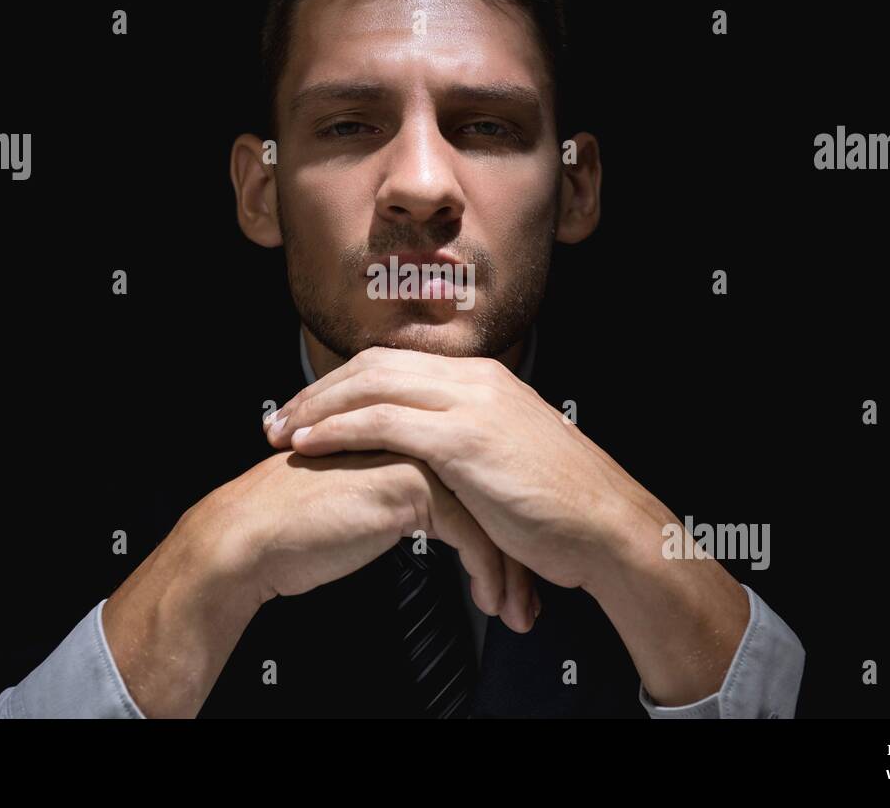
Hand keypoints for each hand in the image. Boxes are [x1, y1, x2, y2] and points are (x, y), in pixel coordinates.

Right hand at [105, 448, 536, 717]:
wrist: (253, 537)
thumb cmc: (300, 525)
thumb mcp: (367, 497)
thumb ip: (407, 491)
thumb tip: (450, 514)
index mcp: (409, 429)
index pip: (477, 475)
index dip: (502, 526)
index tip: (519, 568)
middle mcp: (417, 432)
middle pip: (490, 491)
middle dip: (516, 551)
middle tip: (529, 596)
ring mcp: (416, 453)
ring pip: (489, 513)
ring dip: (507, 570)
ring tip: (516, 610)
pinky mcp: (411, 483)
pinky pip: (471, 532)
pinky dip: (486, 573)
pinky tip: (487, 601)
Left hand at [264, 347, 658, 592]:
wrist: (608, 527)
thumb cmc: (563, 507)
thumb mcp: (514, 456)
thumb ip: (474, 442)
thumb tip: (437, 457)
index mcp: (485, 379)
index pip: (396, 363)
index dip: (346, 384)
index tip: (310, 409)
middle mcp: (476, 379)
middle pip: (375, 365)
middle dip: (320, 390)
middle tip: (280, 417)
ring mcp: (471, 403)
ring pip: (373, 386)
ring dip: (317, 407)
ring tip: (281, 432)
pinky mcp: (466, 438)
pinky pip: (385, 422)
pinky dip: (339, 430)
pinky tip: (310, 445)